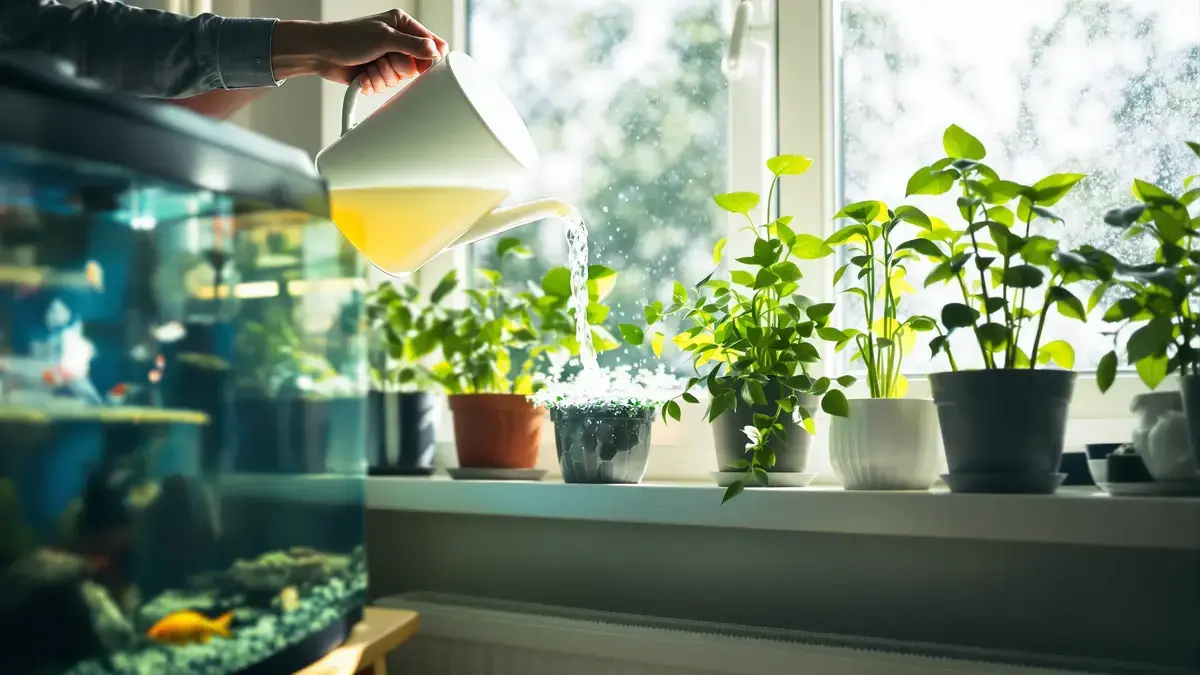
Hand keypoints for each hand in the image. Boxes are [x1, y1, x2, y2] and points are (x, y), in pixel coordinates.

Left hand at [272, 10, 448, 93]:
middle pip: (417, 67)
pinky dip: (374, 83)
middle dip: (398, 69)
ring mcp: (388, 58)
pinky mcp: (378, 73)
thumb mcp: (384, 37)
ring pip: (400, 80)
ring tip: (369, 67)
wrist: (321, 52)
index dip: (431, 59)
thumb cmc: (347, 38)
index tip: (424, 68)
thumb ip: (412, 45)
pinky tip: (363, 75)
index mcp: (402, 25)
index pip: (432, 43)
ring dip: (383, 77)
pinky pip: (387, 87)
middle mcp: (397, 41)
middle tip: (384, 60)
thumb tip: (436, 51)